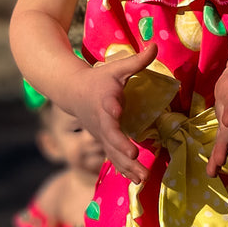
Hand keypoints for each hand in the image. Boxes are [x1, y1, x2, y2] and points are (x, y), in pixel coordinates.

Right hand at [70, 43, 156, 182]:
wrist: (71, 92)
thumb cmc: (98, 79)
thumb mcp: (116, 68)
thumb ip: (137, 61)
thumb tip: (156, 45)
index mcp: (104, 101)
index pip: (108, 109)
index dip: (113, 112)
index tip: (118, 114)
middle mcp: (101, 122)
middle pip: (111, 138)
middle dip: (123, 150)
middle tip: (137, 161)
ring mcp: (101, 135)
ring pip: (113, 153)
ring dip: (127, 167)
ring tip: (143, 178)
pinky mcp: (103, 142)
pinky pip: (113, 158)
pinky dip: (124, 170)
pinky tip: (137, 181)